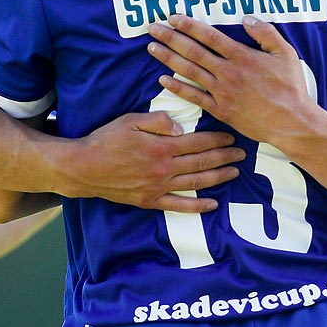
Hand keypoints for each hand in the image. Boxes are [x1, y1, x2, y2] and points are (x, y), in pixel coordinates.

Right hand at [55, 111, 242, 210]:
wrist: (83, 168)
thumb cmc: (105, 140)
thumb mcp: (130, 120)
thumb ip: (158, 120)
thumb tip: (180, 126)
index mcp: (161, 146)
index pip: (198, 142)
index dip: (217, 140)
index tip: (231, 137)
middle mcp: (164, 168)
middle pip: (203, 162)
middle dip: (225, 157)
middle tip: (242, 153)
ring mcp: (159, 187)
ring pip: (196, 182)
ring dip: (219, 177)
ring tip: (235, 173)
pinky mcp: (150, 201)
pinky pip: (179, 205)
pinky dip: (197, 206)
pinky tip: (213, 204)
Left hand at [148, 16, 320, 150]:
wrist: (291, 121)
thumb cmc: (291, 87)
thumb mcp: (285, 54)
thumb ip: (266, 33)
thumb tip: (247, 18)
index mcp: (242, 56)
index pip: (210, 36)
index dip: (190, 25)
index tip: (173, 17)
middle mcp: (228, 72)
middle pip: (193, 51)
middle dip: (170, 37)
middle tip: (153, 28)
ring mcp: (222, 92)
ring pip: (189, 71)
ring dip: (168, 58)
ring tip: (152, 48)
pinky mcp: (220, 110)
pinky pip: (194, 97)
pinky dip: (177, 88)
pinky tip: (163, 79)